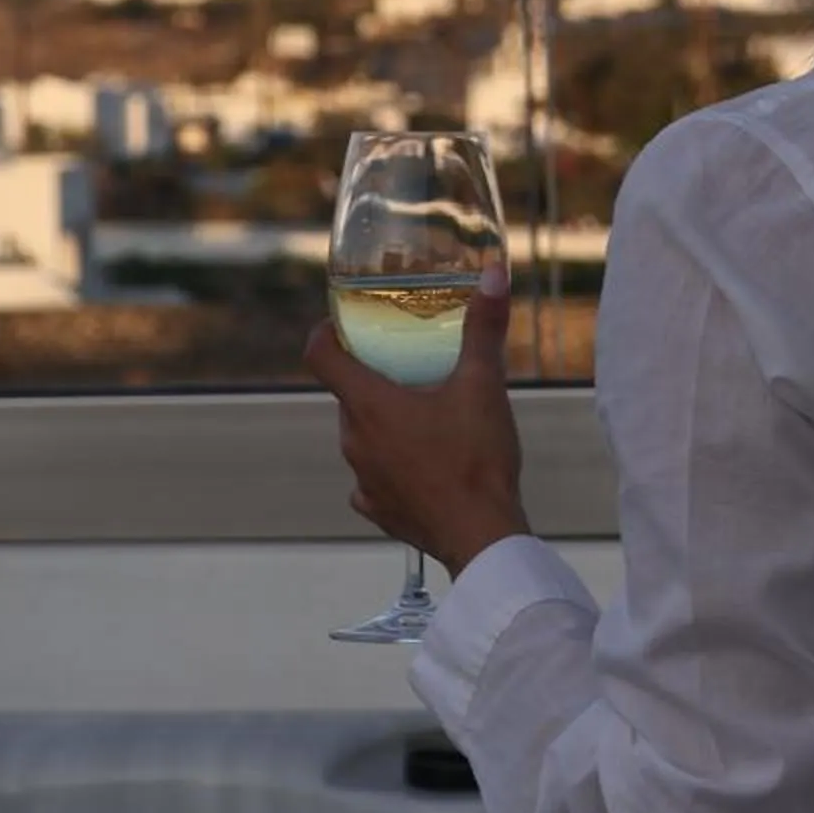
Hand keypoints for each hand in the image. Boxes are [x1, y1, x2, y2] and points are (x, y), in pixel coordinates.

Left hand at [305, 257, 531, 578]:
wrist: (483, 536)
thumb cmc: (476, 460)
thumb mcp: (483, 385)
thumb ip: (483, 328)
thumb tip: (493, 275)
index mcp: (368, 405)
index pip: (320, 356)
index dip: (326, 333)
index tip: (343, 324)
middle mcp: (355, 441)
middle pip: (348, 396)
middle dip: (372, 378)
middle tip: (407, 366)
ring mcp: (364, 479)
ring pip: (362, 437)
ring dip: (384, 423)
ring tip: (424, 416)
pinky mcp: (379, 510)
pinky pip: (373, 478)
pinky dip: (390, 466)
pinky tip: (420, 465)